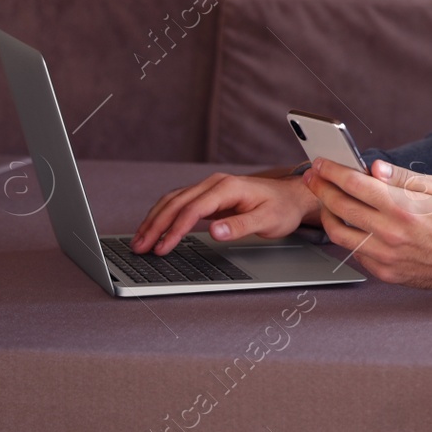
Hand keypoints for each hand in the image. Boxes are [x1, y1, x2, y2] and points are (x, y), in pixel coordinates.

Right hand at [132, 171, 319, 254]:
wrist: (292, 196)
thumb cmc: (282, 208)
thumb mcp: (267, 220)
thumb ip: (240, 226)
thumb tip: (214, 232)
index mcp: (228, 187)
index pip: (193, 209)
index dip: (175, 230)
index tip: (163, 248)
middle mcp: (215, 184)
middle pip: (176, 203)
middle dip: (155, 225)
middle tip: (139, 247)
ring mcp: (210, 188)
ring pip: (173, 201)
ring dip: (155, 220)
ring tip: (139, 240)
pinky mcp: (208, 196)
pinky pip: (179, 203)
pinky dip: (164, 216)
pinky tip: (155, 229)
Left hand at [305, 157, 431, 293]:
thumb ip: (403, 177)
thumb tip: (374, 167)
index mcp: (403, 207)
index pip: (355, 184)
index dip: (333, 170)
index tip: (321, 163)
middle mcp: (391, 233)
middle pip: (340, 207)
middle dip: (321, 188)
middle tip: (312, 177)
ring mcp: (386, 256)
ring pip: (340, 235)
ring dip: (326, 215)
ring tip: (326, 202)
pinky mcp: (386, 273)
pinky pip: (355, 253)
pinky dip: (348, 236)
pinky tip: (350, 224)